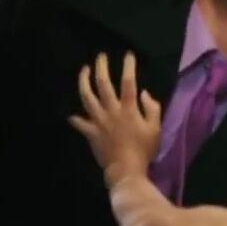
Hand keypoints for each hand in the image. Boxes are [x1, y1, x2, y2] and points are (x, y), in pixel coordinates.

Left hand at [69, 51, 161, 186]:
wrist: (126, 170)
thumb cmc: (143, 150)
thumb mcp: (155, 129)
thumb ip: (152, 109)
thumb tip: (144, 93)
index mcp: (128, 109)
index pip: (128, 82)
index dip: (128, 67)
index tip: (128, 55)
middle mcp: (111, 111)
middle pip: (103, 84)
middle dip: (101, 67)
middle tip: (101, 56)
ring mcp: (98, 121)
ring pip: (87, 97)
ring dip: (83, 82)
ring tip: (83, 71)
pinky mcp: (90, 133)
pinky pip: (79, 123)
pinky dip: (74, 118)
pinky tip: (70, 114)